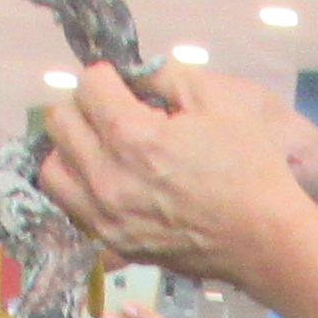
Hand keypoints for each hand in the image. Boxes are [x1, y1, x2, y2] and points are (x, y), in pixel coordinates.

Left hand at [36, 68, 317, 291]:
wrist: (265, 239)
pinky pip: (70, 208)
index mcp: (133, 137)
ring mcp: (105, 216)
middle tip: (113, 112)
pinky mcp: (112, 242)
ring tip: (103, 147)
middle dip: (84, 107)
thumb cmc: (249, 169)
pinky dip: (80, 188)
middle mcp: (108, 178)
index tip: (126, 86)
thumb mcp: (218, 101)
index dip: (109, 77)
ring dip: (72, 149)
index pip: (87, 86)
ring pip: (53, 169)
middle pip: (59, 122)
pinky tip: (108, 181)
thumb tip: (134, 74)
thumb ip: (166, 75)